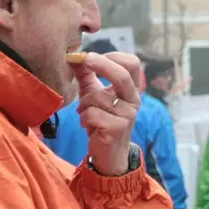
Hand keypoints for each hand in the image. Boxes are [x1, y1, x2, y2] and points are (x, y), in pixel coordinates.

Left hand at [72, 52, 142, 175]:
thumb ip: (86, 74)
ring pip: (98, 97)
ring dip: (84, 104)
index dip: (113, 56)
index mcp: (131, 89)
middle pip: (122, 75)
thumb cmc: (102, 119)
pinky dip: (84, 118)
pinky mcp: (117, 129)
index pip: (132, 64)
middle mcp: (134, 100)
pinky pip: (92, 114)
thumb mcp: (93, 93)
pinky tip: (88, 125)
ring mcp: (128, 115)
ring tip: (85, 113)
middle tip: (83, 59)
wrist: (108, 152)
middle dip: (100, 64)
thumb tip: (74, 55)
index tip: (93, 57)